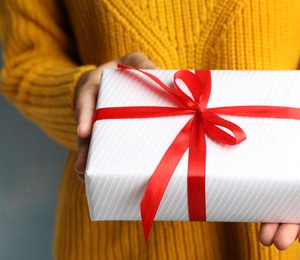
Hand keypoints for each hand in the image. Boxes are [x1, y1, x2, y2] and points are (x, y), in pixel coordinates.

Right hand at [74, 52, 158, 180]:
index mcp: (96, 89)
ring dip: (89, 160)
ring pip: (91, 143)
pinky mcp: (107, 135)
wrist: (118, 78)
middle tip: (82, 166)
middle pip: (86, 129)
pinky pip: (102, 148)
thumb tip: (159, 74)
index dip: (84, 116)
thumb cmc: (127, 70)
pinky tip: (97, 178)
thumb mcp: (133, 61)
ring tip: (85, 177)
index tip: (83, 132)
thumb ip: (142, 65)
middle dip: (84, 148)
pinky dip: (99, 162)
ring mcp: (99, 124)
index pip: (87, 100)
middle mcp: (94, 109)